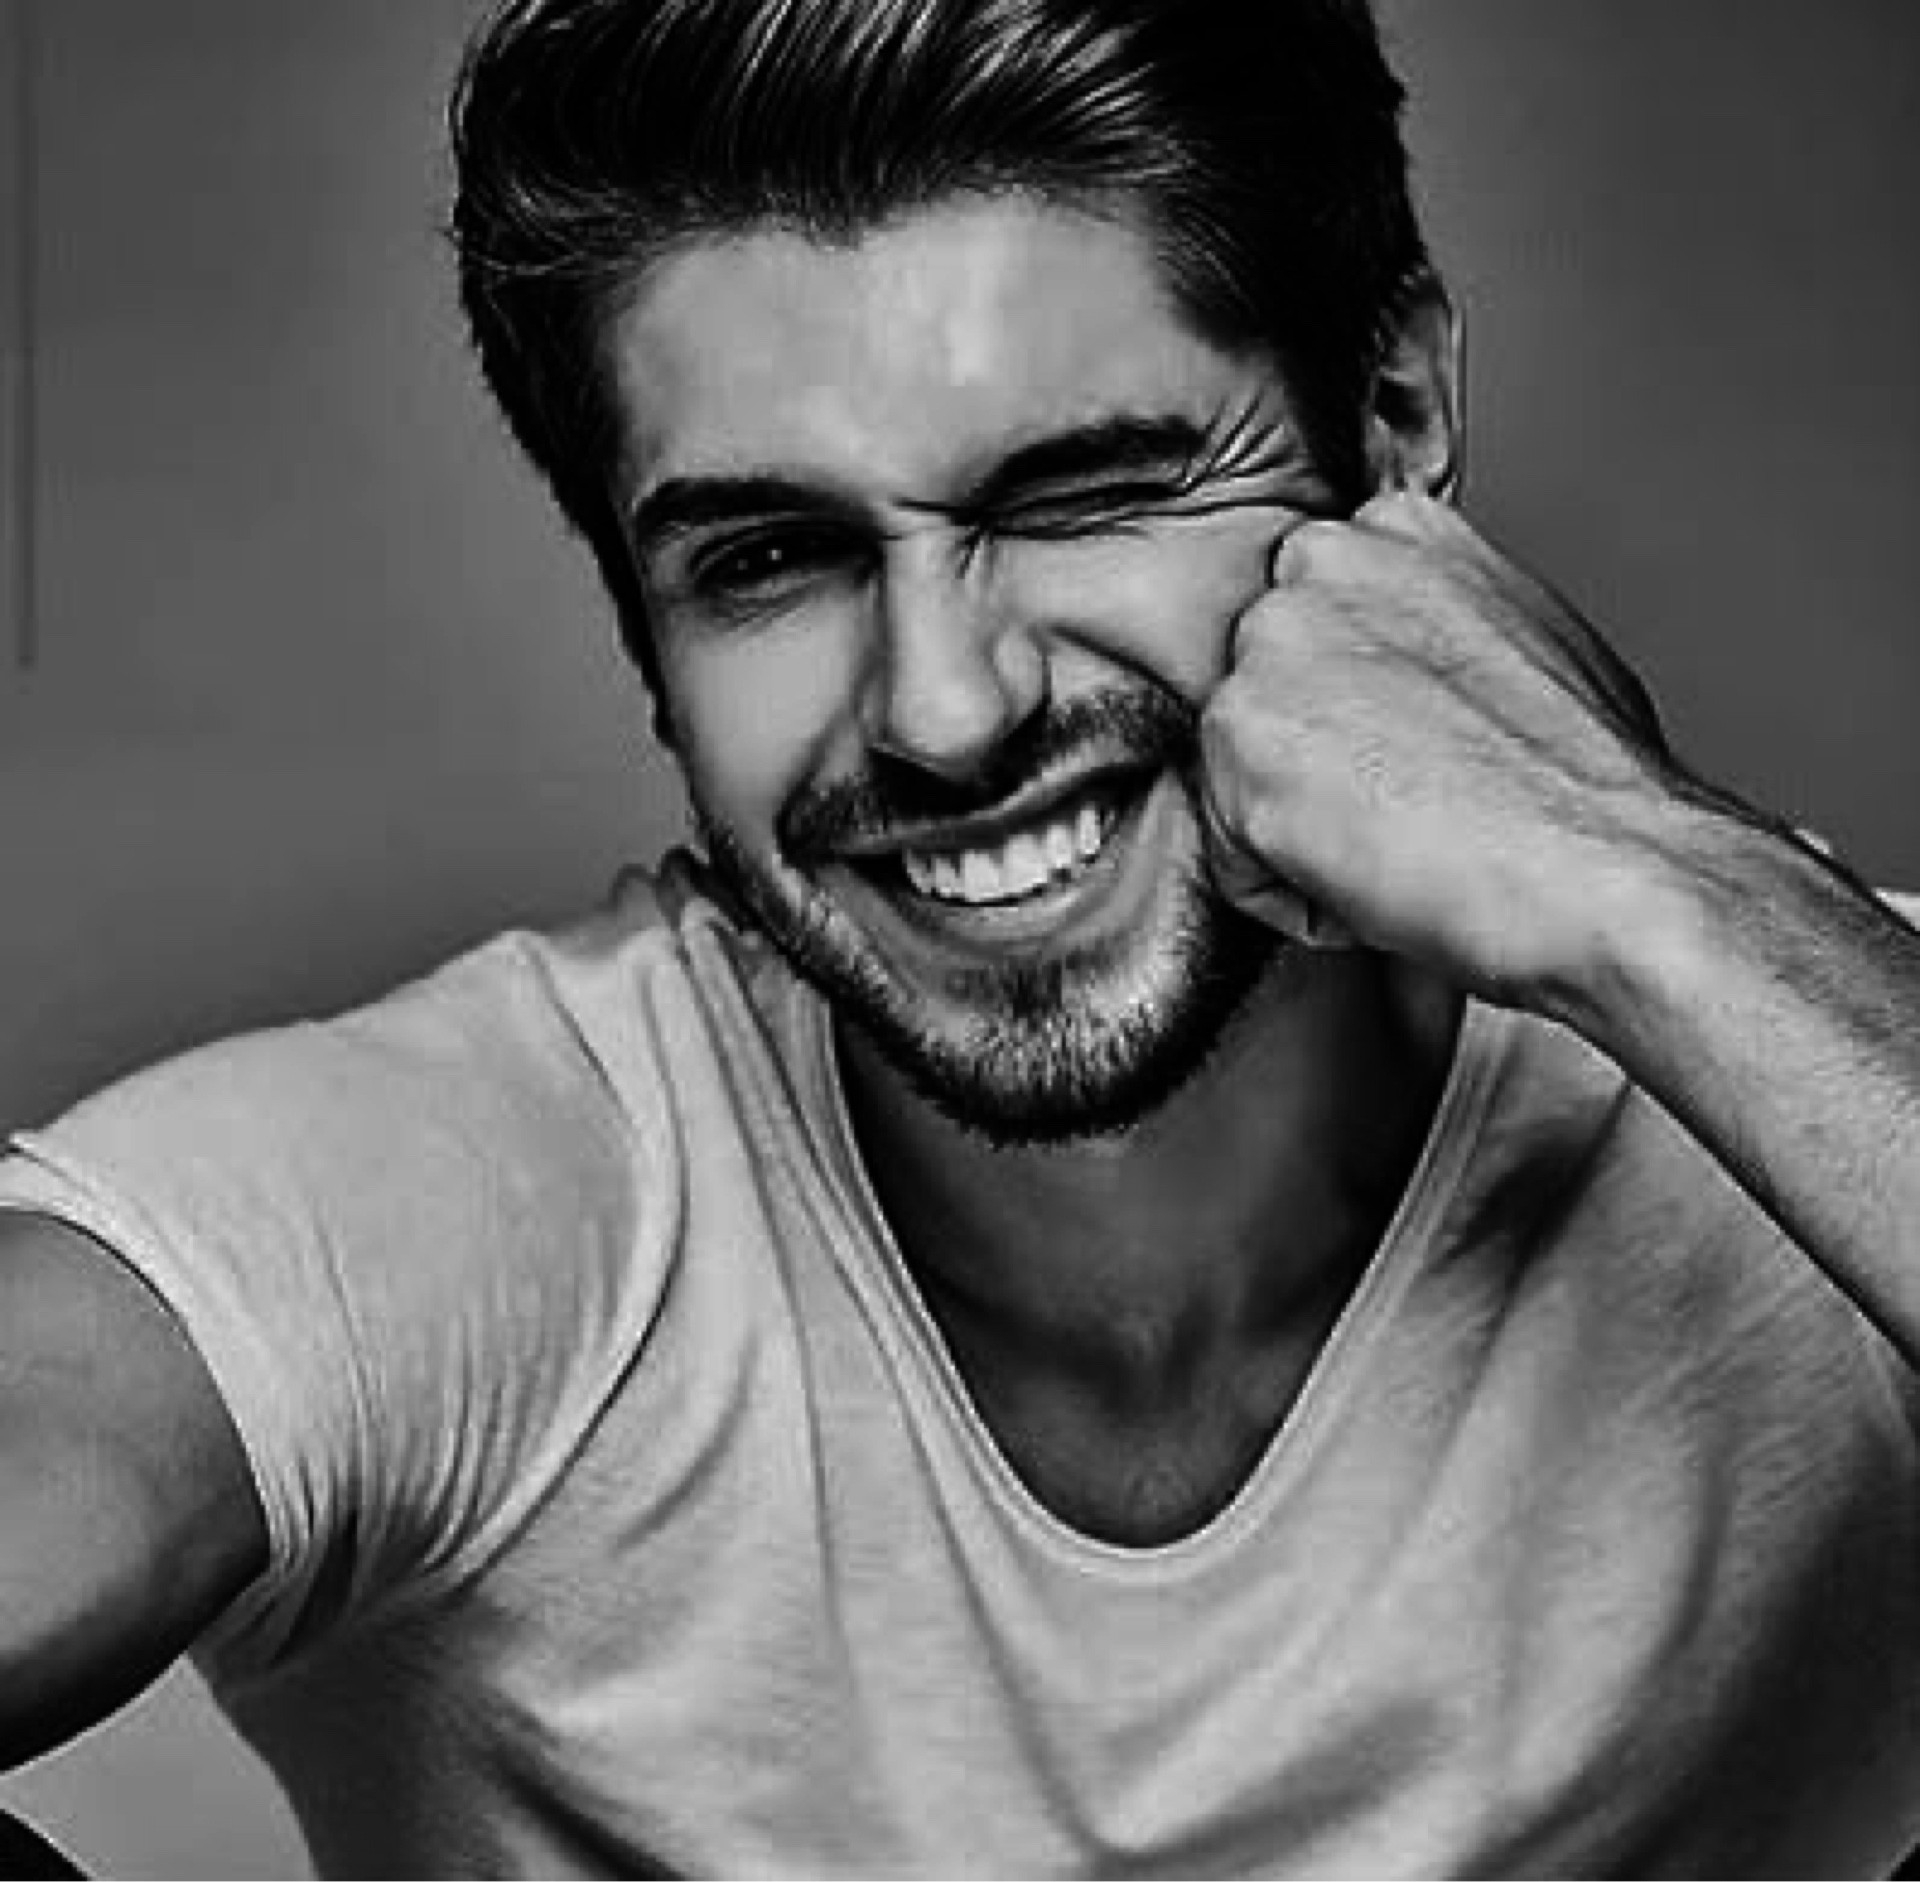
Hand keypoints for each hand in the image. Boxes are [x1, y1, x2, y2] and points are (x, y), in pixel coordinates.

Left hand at [1196, 489, 1684, 1010]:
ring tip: (1407, 840)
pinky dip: (1294, 895)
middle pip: (1259, 703)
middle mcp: (1312, 568)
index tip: (1419, 750)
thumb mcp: (1519, 638)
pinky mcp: (1237, 743)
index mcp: (1389, 531)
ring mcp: (1266, 652)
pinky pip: (1232, 858)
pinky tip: (1380, 877)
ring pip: (1237, 782)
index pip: (1308, 636)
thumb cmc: (1587, 788)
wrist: (1610, 871)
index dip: (1359, 716)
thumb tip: (1398, 663)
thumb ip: (1430, 622)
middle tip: (1414, 804)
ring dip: (1305, 835)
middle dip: (1316, 768)